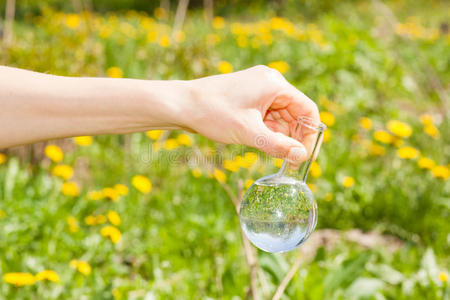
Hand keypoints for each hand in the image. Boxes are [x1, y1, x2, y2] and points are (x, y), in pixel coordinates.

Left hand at [184, 65, 319, 166]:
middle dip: (294, 137)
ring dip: (280, 136)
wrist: (181, 104)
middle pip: (295, 113)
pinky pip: (268, 116)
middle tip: (290, 162)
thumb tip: (301, 157)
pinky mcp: (249, 97)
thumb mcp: (248, 133)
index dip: (311, 134)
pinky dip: (268, 131)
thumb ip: (277, 145)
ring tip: (274, 155)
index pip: (308, 109)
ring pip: (281, 117)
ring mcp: (259, 89)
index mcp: (275, 84)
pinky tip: (261, 143)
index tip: (305, 156)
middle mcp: (270, 83)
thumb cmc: (213, 113)